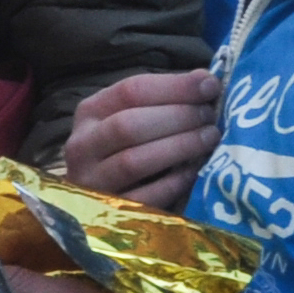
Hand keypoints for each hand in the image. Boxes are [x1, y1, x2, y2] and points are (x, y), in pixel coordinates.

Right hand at [63, 68, 221, 206]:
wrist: (97, 198)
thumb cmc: (125, 149)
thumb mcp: (132, 116)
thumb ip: (164, 98)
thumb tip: (206, 80)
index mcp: (90, 112)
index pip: (130, 91)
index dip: (175, 86)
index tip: (210, 85)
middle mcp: (82, 146)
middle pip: (129, 125)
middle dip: (178, 117)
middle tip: (211, 116)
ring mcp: (91, 181)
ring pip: (134, 160)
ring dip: (179, 146)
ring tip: (210, 138)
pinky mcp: (107, 212)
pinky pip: (145, 196)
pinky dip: (174, 182)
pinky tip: (197, 171)